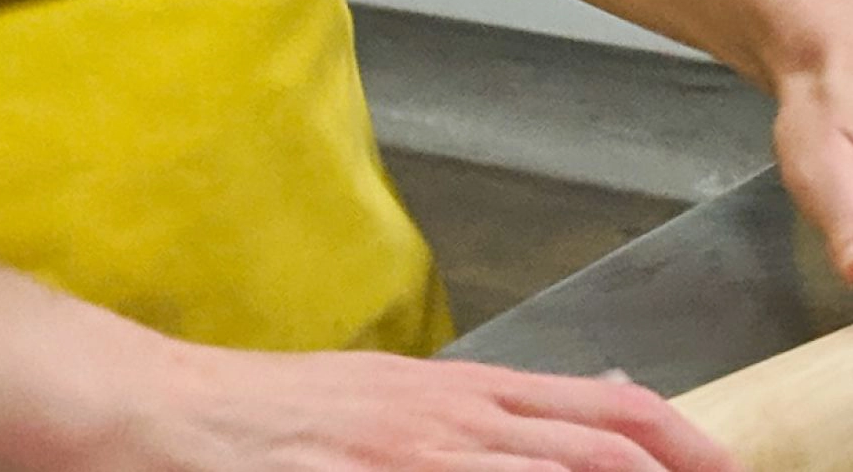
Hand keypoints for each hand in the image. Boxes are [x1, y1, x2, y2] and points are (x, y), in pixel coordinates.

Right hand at [123, 347, 737, 471]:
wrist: (166, 417)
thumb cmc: (278, 421)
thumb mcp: (402, 401)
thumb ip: (493, 416)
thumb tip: (595, 409)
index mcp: (468, 394)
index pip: (612, 412)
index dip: (686, 445)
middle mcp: (457, 422)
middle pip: (605, 451)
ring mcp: (416, 459)